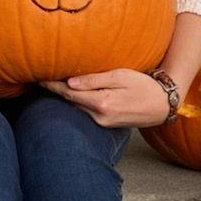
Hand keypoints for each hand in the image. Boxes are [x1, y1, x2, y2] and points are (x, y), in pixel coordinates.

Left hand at [41, 68, 171, 128]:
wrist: (161, 105)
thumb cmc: (143, 85)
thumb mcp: (120, 76)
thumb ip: (94, 80)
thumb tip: (70, 82)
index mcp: (101, 103)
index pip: (69, 93)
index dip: (52, 86)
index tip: (38, 78)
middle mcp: (99, 116)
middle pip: (70, 102)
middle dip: (56, 91)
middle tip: (40, 78)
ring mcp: (102, 123)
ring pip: (77, 108)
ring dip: (66, 98)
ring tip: (52, 85)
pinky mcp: (106, 124)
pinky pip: (86, 112)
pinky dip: (77, 103)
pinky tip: (73, 94)